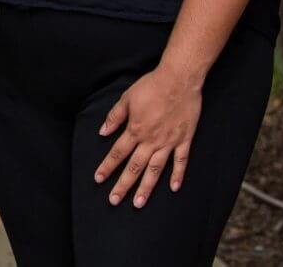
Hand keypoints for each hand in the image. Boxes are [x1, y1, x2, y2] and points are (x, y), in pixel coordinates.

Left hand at [94, 66, 201, 207]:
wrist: (178, 80)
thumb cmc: (151, 86)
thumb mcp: (127, 98)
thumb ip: (115, 117)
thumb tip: (103, 132)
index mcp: (135, 129)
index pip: (117, 153)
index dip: (107, 167)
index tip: (98, 180)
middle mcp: (151, 140)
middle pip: (135, 167)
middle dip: (123, 185)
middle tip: (114, 200)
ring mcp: (169, 142)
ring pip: (156, 170)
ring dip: (146, 187)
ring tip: (138, 203)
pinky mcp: (184, 140)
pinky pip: (181, 162)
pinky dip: (177, 175)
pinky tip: (173, 188)